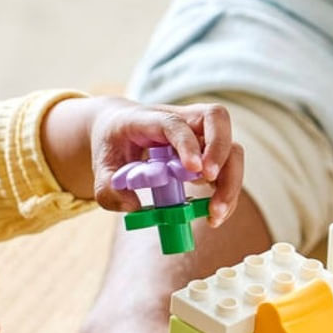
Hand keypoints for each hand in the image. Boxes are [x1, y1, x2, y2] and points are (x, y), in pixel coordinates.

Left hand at [40, 96, 242, 225]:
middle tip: (210, 183)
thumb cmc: (113, 144)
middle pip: (217, 120)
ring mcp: (199, 135)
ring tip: (215, 213)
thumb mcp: (102, 166)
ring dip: (231, 180)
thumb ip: (108, 189)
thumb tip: (133, 207)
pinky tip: (214, 214)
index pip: (174, 122)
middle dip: (220, 152)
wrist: (120, 129)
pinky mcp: (209, 153)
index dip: (186, 143)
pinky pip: (229, 168)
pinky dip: (227, 192)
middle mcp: (182, 119)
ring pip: (231, 147)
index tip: (192, 168)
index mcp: (149, 117)